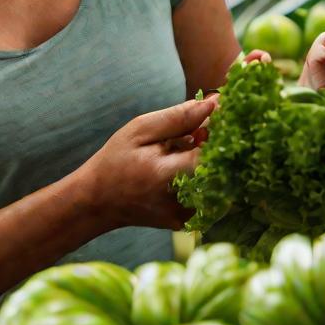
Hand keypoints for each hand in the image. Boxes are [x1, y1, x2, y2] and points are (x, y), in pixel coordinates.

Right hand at [76, 96, 217, 231]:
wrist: (100, 202)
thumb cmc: (116, 160)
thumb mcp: (139, 130)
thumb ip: (178, 118)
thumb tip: (214, 103)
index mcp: (168, 175)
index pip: (216, 151)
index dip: (223, 130)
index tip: (219, 113)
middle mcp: (182, 201)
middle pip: (223, 167)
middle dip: (217, 144)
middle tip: (197, 131)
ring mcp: (187, 215)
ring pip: (219, 180)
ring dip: (209, 159)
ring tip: (183, 150)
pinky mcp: (189, 221)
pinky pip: (209, 192)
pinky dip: (203, 175)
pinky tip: (182, 167)